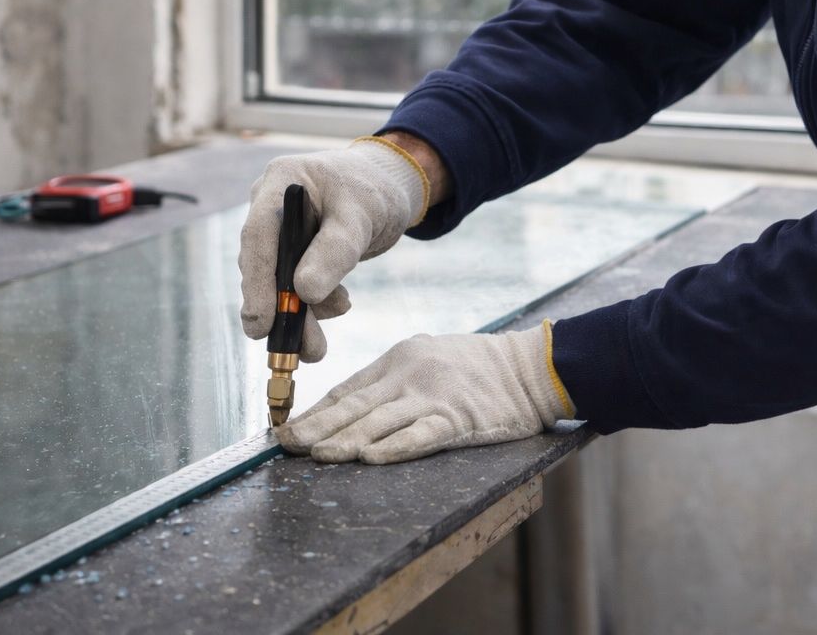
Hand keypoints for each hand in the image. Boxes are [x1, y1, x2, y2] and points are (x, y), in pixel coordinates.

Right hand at [238, 139, 428, 361]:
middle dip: (279, 310)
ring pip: (277, 280)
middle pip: (263, 263)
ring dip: (297, 316)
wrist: (387, 187)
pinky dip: (313, 303)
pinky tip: (339, 304)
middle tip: (294, 349)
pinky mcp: (292, 250)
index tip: (261, 322)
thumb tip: (304, 292)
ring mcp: (278, 229)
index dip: (256, 281)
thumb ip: (335, 251)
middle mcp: (270, 204)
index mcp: (281, 181)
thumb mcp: (361, 217)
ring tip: (317, 348)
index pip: (258, 234)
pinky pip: (293, 283)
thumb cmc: (374, 191)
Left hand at [277, 323, 575, 464]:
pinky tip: (370, 458)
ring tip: (317, 455)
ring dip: (344, 440)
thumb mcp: (428, 357)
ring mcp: (434, 396)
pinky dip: (394, 448)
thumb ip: (393, 380)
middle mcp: (410, 374)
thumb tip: (348, 409)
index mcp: (399, 359)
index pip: (347, 389)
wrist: (530, 367)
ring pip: (379, 421)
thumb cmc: (477, 367)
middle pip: (354, 405)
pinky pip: (421, 435)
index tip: (286, 430)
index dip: (314, 412)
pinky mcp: (459, 418)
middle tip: (285, 445)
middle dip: (316, 428)